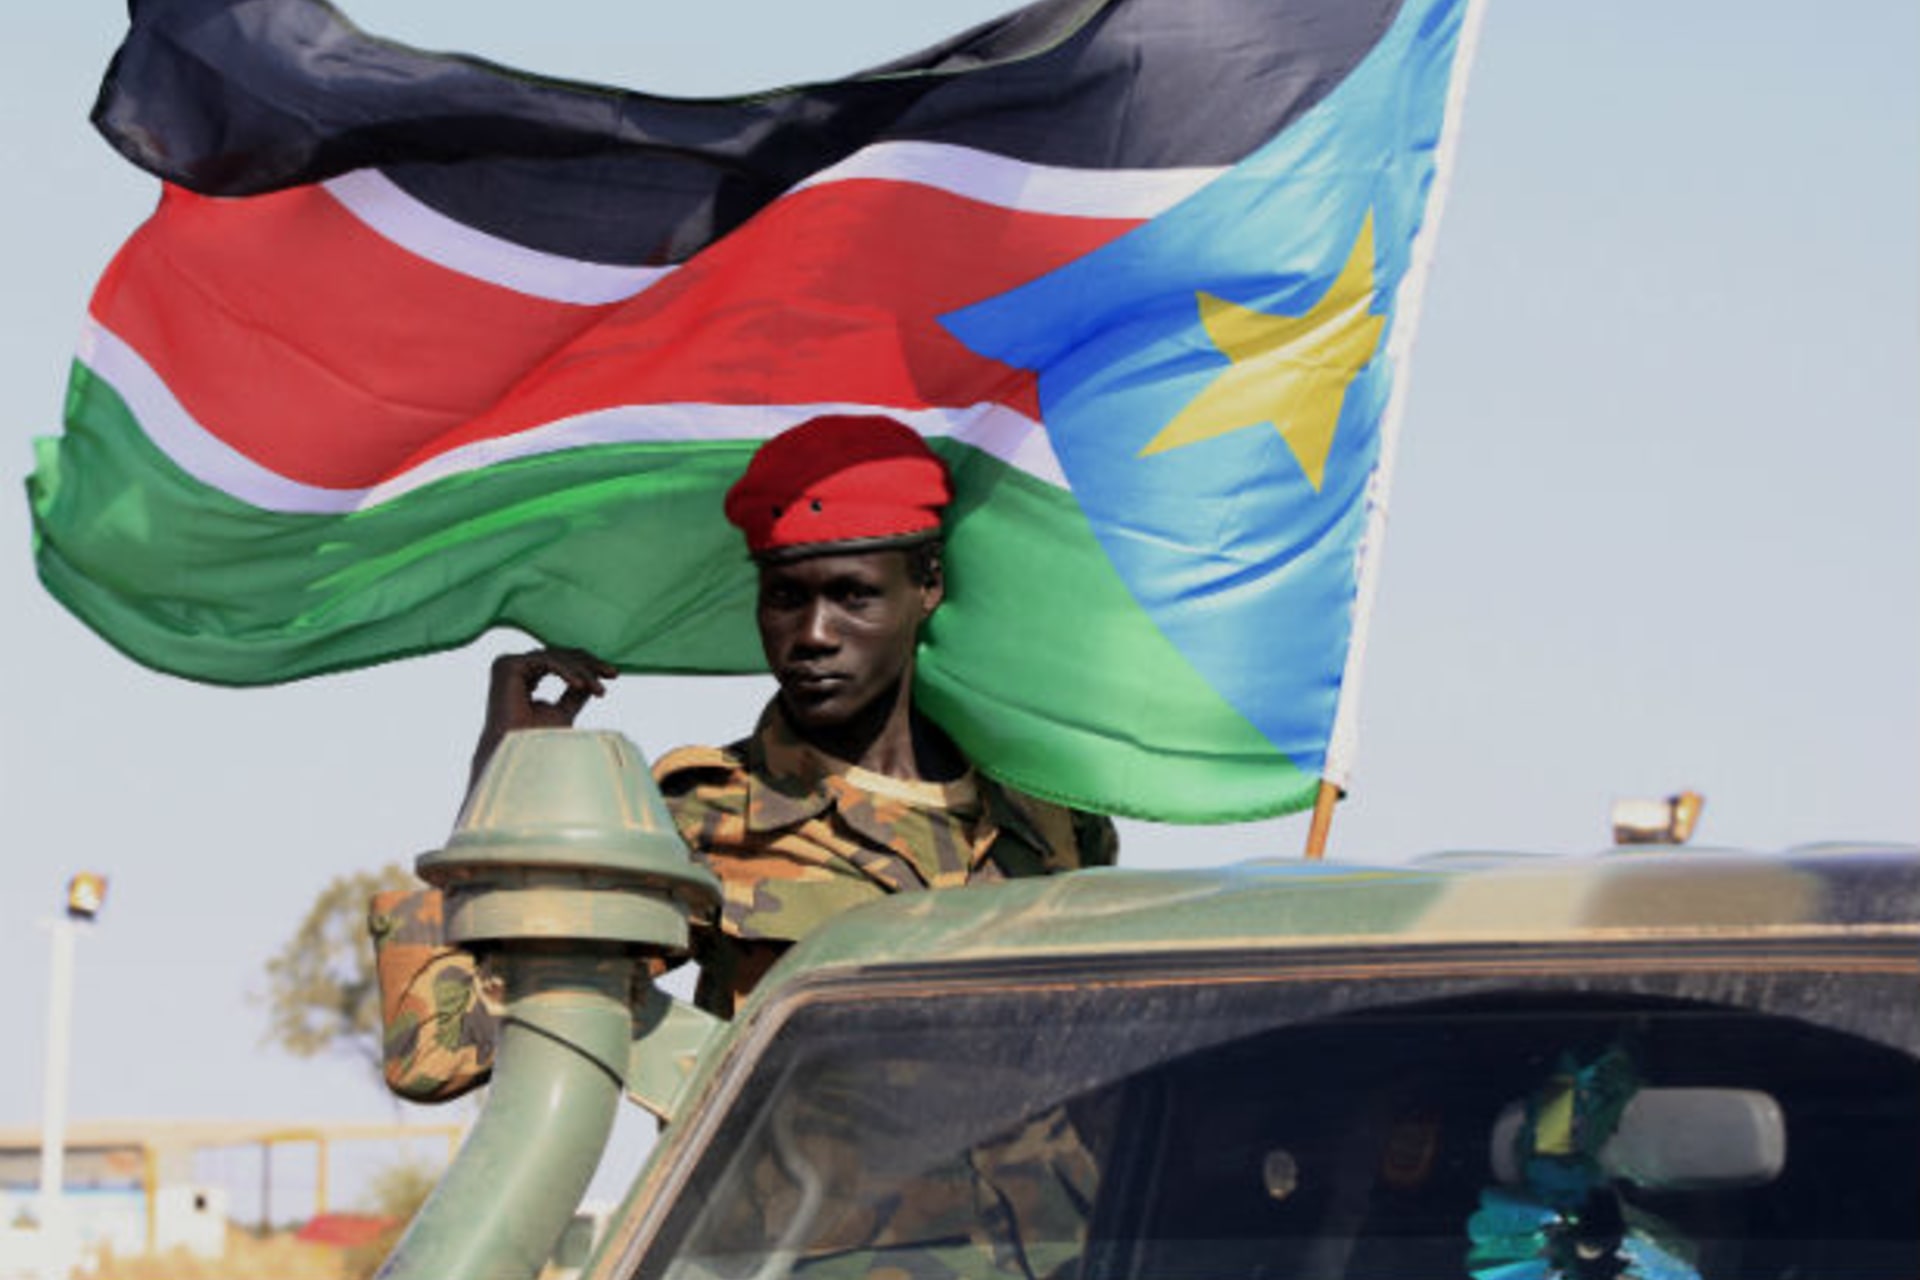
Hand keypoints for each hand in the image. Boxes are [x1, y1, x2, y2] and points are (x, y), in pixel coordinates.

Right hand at [468, 647, 617, 788]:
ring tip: (598, 690)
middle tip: (613, 673)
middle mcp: (515, 670)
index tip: (612, 674)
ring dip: (582, 672)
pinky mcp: (507, 665)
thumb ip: (575, 692)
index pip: (560, 663)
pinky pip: (545, 661)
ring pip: (556, 657)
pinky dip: (566, 671)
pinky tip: (581, 685)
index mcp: (524, 679)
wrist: (520, 758)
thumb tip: (591, 678)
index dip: (588, 666)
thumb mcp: (564, 711)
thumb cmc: (537, 743)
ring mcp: (508, 666)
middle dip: (589, 665)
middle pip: (560, 655)